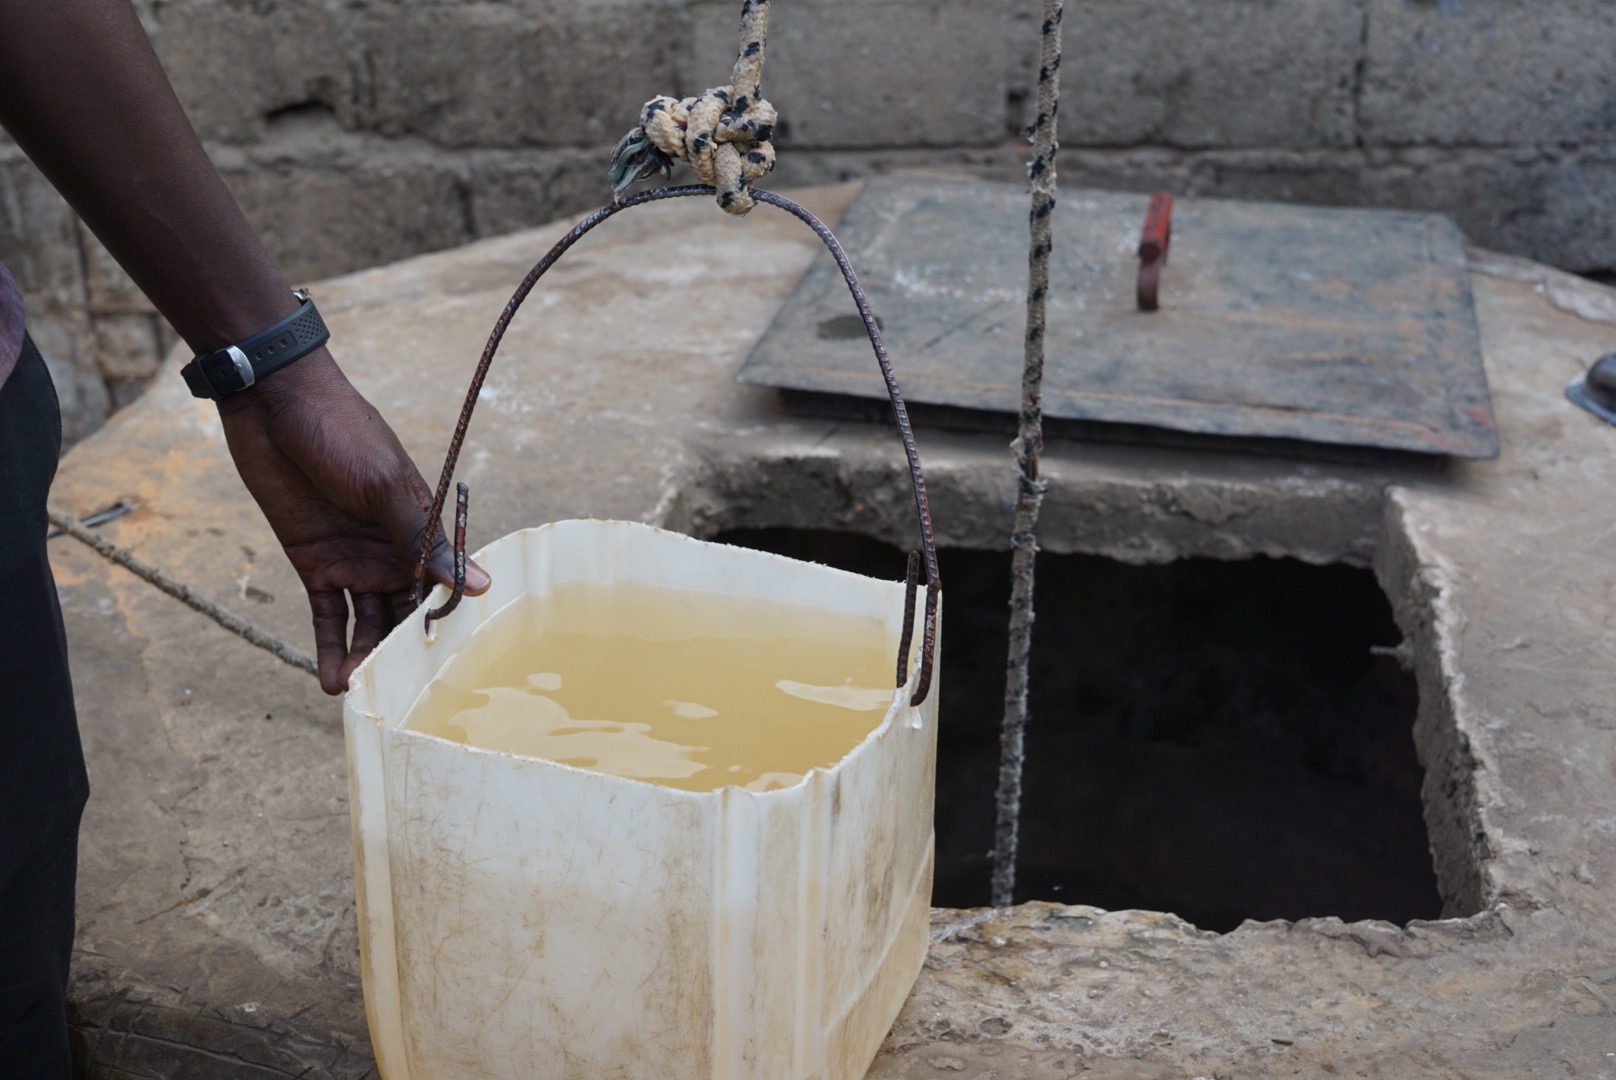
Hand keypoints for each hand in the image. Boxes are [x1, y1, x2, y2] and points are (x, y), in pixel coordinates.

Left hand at [217, 349, 489, 693]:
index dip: (444, 626)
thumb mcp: (383, 488)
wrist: (274, 404)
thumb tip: (478, 587)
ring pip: (368, 624)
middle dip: (403, 654)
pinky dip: (329, 648)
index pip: (443, 587)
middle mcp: (393, 552)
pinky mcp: (315, 563)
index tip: (447, 669)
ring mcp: (354, 560)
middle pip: (406, 614)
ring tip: (360, 694)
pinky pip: (326, 616)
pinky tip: (331, 682)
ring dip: (366, 658)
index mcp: (421, 530)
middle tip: (400, 695)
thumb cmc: (342, 432)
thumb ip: (422, 541)